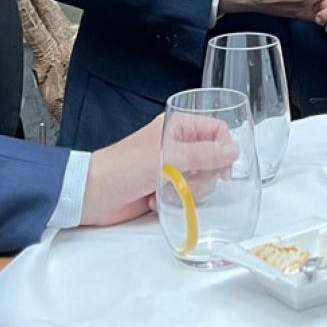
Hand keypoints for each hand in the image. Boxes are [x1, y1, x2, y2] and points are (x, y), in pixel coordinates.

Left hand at [79, 114, 239, 226]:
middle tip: (186, 180)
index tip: (222, 169)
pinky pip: (186, 195)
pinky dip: (174, 200)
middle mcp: (177, 144)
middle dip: (202, 175)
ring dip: (186, 190)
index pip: (217, 130)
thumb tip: (233, 151)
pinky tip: (154, 199)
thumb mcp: (169, 158)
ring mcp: (172, 166)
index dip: (224, 149)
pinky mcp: (165, 187)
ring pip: (201, 180)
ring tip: (164, 190)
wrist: (93, 195)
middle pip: (213, 159)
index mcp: (178, 126)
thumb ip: (204, 155)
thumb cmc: (122, 167)